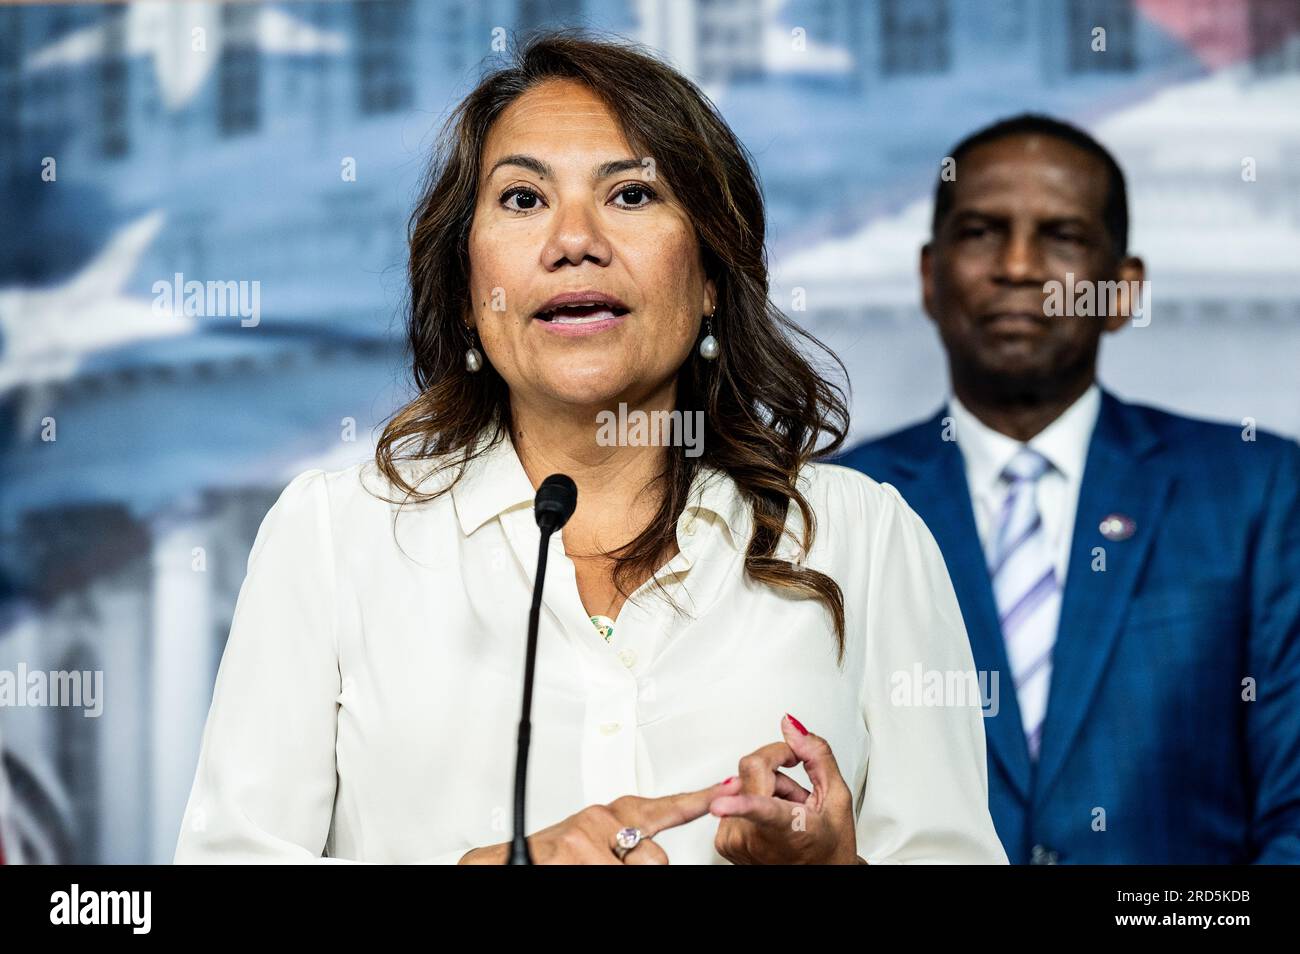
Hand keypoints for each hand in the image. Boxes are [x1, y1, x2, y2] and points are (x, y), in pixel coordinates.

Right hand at [459, 779, 732, 863]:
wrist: (504, 861)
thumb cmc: (552, 857)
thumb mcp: (595, 846)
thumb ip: (628, 846)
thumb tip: (653, 857)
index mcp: (613, 814)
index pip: (667, 806)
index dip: (701, 798)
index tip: (730, 786)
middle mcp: (602, 819)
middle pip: (656, 858)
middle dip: (639, 870)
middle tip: (605, 866)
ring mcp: (587, 838)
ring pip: (639, 870)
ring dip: (616, 875)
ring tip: (583, 868)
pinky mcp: (574, 853)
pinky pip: (610, 875)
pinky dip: (595, 875)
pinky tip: (575, 868)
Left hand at [710, 713, 859, 863]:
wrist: (821, 877)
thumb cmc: (829, 845)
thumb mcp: (838, 797)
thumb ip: (816, 755)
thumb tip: (791, 727)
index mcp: (788, 830)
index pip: (762, 810)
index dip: (738, 805)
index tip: (720, 804)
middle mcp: (755, 839)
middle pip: (752, 770)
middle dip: (777, 770)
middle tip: (799, 795)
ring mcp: (736, 842)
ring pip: (741, 782)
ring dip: (766, 789)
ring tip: (789, 812)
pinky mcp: (724, 842)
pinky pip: (733, 799)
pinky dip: (753, 803)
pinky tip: (772, 820)